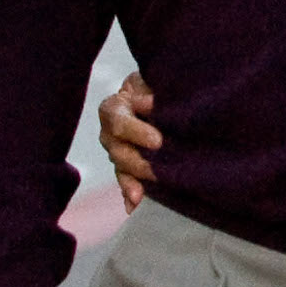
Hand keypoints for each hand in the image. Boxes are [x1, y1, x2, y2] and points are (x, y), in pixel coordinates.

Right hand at [98, 72, 159, 211]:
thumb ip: (151, 90)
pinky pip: (126, 183)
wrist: (173, 98)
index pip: (117, 119)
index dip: (136, 131)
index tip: (158, 141)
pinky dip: (129, 194)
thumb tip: (148, 103)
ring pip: (120, 168)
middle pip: (116, 149)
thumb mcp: (157, 80)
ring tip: (141, 194)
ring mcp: (119, 151)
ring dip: (131, 181)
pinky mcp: (130, 168)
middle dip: (137, 161)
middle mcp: (111, 131)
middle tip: (158, 170)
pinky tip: (133, 206)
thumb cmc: (162, 86)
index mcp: (117, 106)